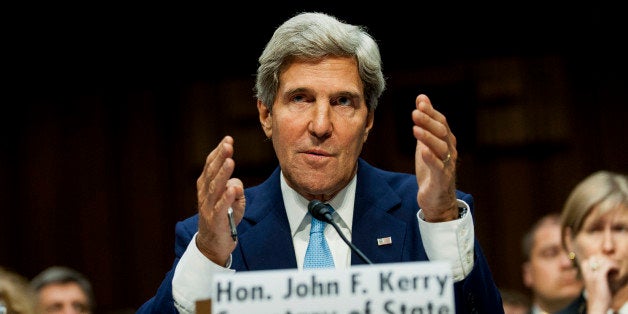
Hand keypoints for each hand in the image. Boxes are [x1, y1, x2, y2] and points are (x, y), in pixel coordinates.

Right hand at [195, 136, 245, 265]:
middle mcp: (204, 195)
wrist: (213, 245)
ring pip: (215, 188)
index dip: (218, 153)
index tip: (228, 139)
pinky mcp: (214, 221)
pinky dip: (226, 198)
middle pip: (212, 173)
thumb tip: (236, 184)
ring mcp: (207, 208)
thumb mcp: (233, 200)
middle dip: (220, 158)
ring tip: (230, 161)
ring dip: (223, 174)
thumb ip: (235, 188)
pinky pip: (220, 207)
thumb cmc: (224, 218)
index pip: (211, 166)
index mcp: (206, 187)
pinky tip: (233, 188)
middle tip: (228, 145)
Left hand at [412, 94, 457, 221]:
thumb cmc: (432, 168)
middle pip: (441, 133)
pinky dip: (431, 159)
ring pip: (440, 149)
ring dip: (428, 138)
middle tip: (415, 113)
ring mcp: (447, 165)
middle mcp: (450, 151)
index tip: (420, 101)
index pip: (441, 123)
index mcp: (446, 141)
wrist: (437, 199)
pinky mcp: (441, 180)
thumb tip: (421, 98)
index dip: (431, 112)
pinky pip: (438, 168)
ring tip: (415, 129)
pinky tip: (423, 151)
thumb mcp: (426, 142)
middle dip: (428, 122)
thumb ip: (425, 122)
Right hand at [581, 255, 614, 312]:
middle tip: (612, 268)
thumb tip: (612, 267)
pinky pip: (607, 265)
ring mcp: (592, 275)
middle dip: (605, 260)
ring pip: (601, 259)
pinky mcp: (598, 278)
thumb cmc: (601, 297)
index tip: (607, 269)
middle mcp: (587, 273)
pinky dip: (614, 267)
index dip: (598, 261)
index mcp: (586, 274)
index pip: (588, 260)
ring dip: (611, 263)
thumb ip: (603, 275)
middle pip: (594, 257)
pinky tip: (617, 273)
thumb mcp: (599, 284)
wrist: (597, 307)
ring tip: (616, 271)